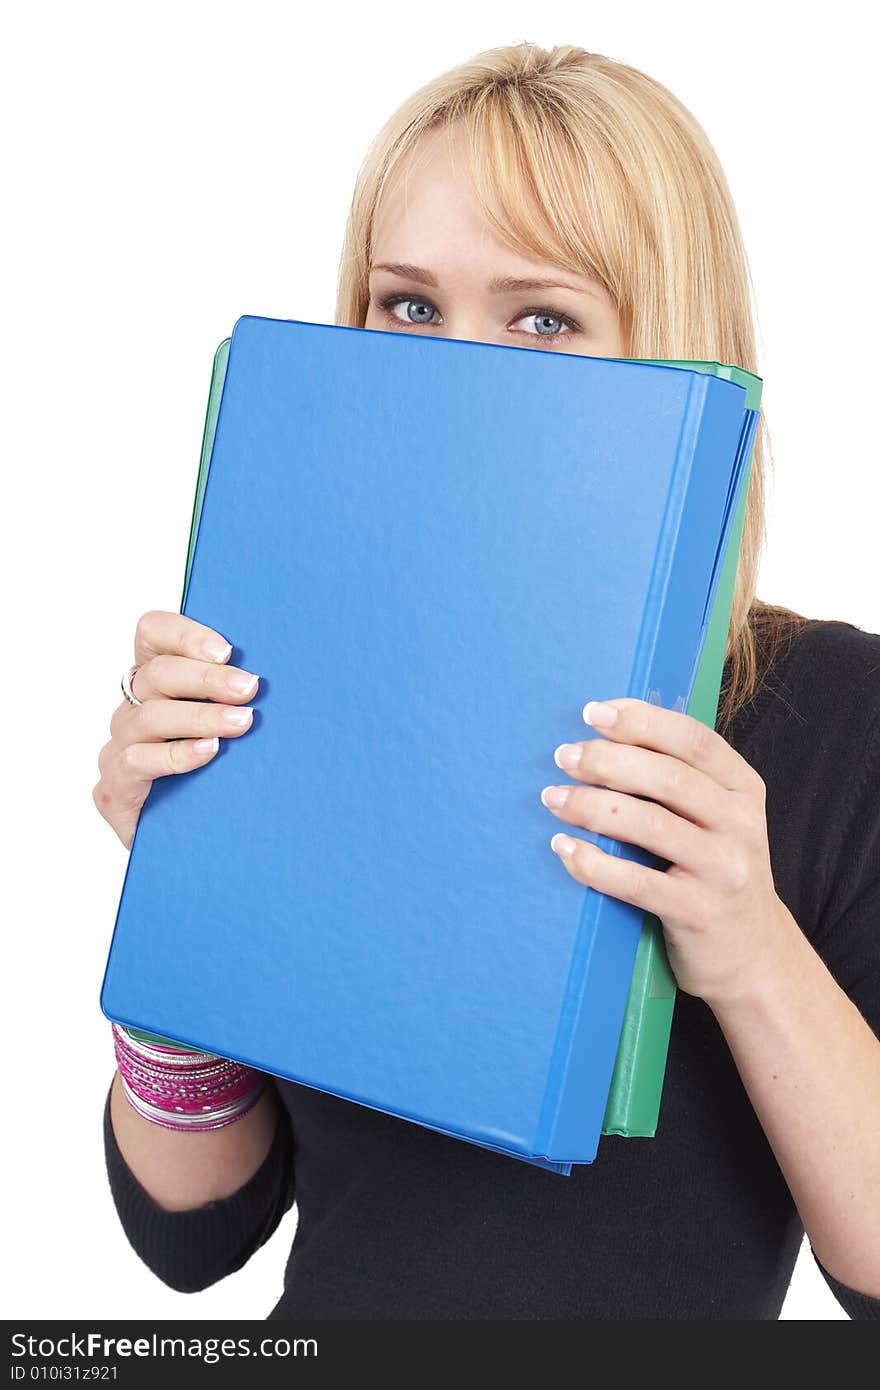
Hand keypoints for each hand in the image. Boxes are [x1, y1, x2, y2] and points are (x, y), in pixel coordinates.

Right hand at [93, 610, 258, 851]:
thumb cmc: (222, 777)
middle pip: (157, 674)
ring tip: (242, 722)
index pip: (152, 633)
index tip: (227, 649)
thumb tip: (296, 671)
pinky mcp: (115, 788)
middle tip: (250, 688)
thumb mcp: (234, 728)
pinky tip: (208, 752)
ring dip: (201, 715)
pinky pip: (137, 761)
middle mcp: (133, 708)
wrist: (197, 849)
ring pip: (150, 716)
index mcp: (157, 682)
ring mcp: (120, 747)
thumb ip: (242, 697)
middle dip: (208, 678)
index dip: (184, 634)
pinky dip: (176, 755)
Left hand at [540, 697, 792, 1008]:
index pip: (693, 740)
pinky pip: (638, 882)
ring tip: (553, 798)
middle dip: (608, 761)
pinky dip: (594, 864)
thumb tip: (605, 738)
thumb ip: (679, 783)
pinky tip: (564, 849)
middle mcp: (740, 824)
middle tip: (563, 756)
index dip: (641, 721)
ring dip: (592, 807)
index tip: (592, 712)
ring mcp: (724, 870)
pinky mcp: (700, 912)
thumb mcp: (717, 821)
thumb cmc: (716, 875)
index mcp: (743, 789)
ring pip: (650, 826)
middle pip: (668, 778)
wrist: (755, 958)